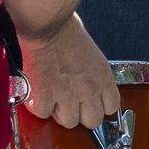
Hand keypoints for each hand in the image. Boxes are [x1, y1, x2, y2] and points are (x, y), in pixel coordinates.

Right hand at [18, 15, 119, 129]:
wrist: (47, 26)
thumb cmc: (67, 30)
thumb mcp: (90, 54)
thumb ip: (91, 72)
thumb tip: (84, 78)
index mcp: (103, 77)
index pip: (112, 107)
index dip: (99, 106)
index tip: (88, 102)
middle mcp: (90, 89)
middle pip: (92, 121)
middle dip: (80, 114)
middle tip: (67, 102)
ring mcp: (68, 96)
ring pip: (69, 122)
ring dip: (58, 112)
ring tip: (50, 97)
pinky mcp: (46, 97)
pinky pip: (43, 113)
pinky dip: (37, 105)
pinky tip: (36, 92)